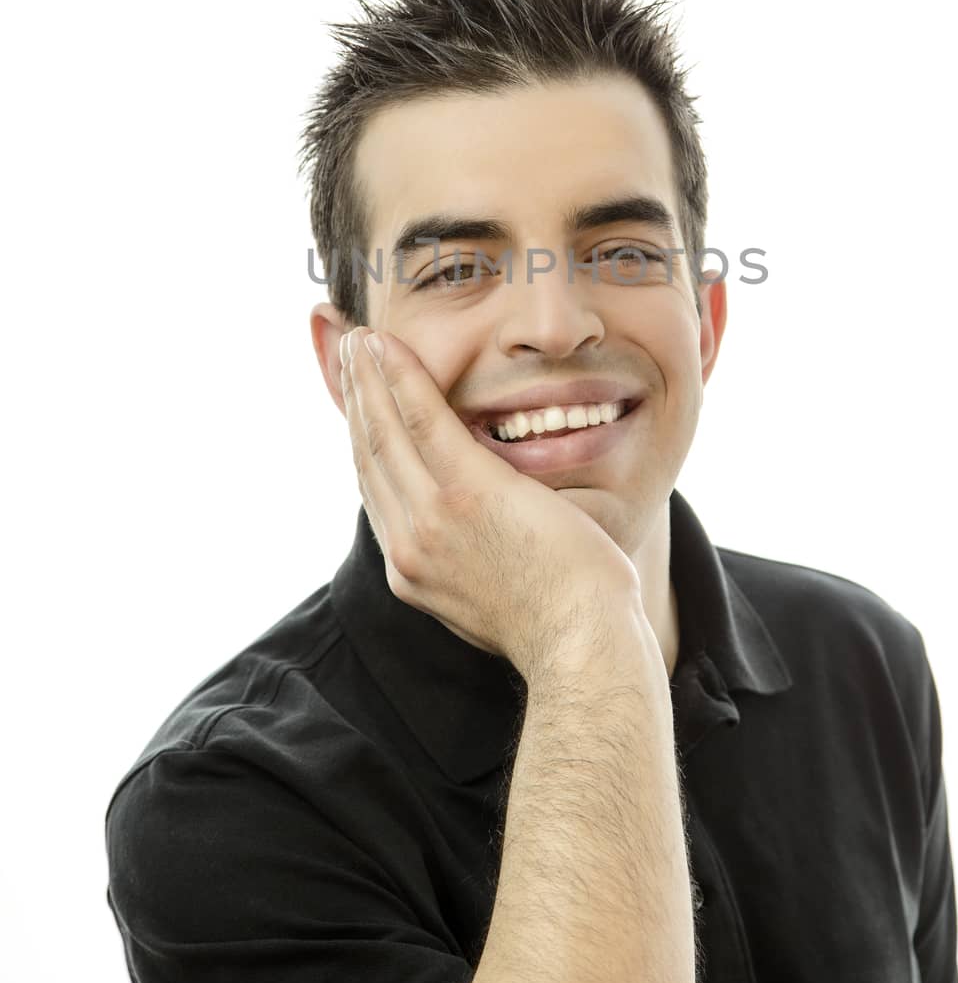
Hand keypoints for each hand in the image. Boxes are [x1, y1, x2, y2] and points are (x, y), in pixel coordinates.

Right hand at [339, 327, 642, 680]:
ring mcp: (432, 520)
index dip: (363, 439)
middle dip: (354, 401)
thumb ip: (471, 560)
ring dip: (367, 379)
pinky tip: (387, 348)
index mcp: (413, 571)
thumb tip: (479, 540)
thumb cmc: (564, 620)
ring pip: (383, 432)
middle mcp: (408, 546)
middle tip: (348, 356)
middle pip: (368, 456)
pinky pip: (422, 419)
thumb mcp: (496, 595)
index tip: (359, 405)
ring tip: (361, 341)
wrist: (583, 642)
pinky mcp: (467, 492)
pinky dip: (399, 378)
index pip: (377, 491)